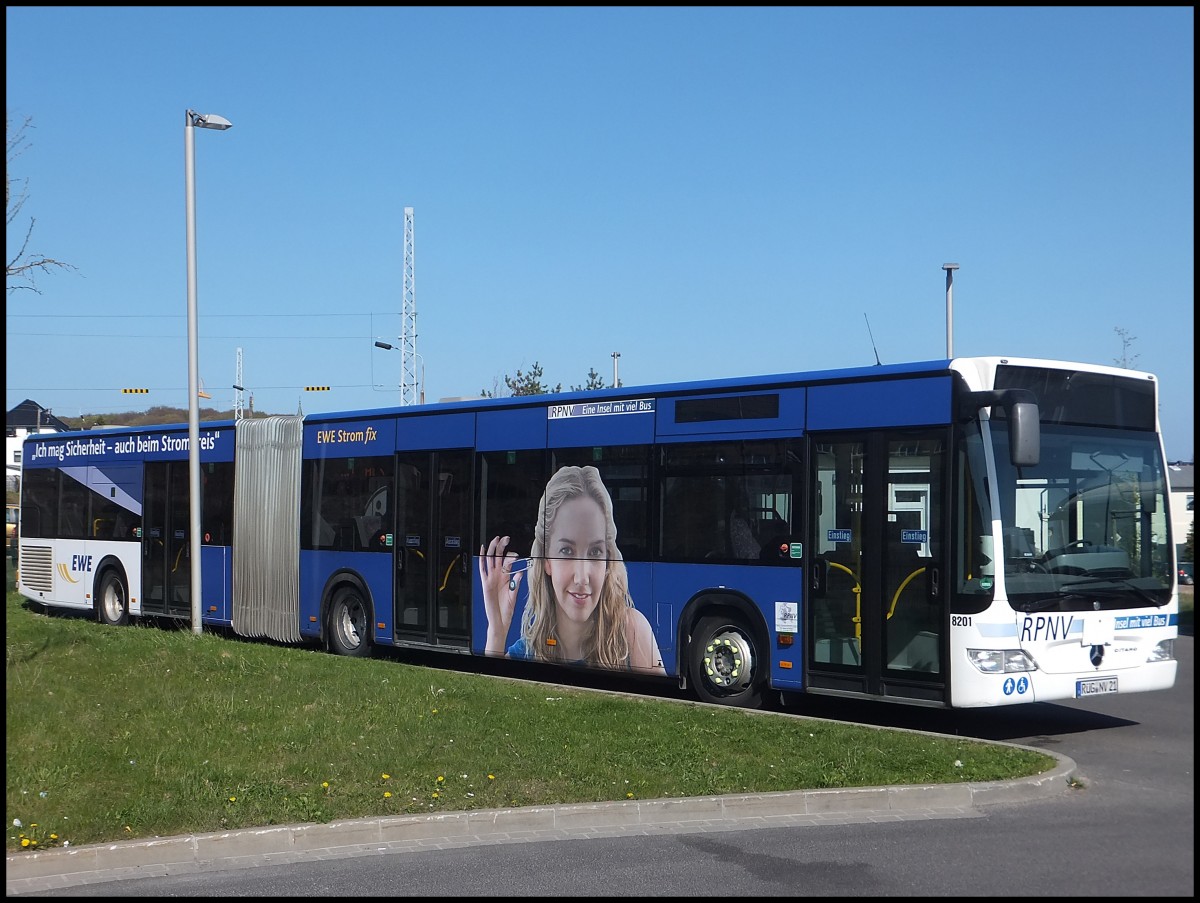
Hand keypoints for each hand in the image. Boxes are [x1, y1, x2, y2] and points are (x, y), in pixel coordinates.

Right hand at [479, 535, 521, 653]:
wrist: (499, 620)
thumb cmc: (507, 609)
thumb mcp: (514, 595)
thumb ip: (516, 584)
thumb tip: (520, 573)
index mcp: (505, 578)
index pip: (507, 562)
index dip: (511, 556)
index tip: (516, 552)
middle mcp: (498, 576)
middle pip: (498, 558)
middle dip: (501, 547)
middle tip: (506, 538)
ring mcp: (491, 579)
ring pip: (490, 560)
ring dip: (492, 550)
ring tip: (496, 540)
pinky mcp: (485, 583)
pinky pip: (482, 569)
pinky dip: (481, 559)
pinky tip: (482, 550)